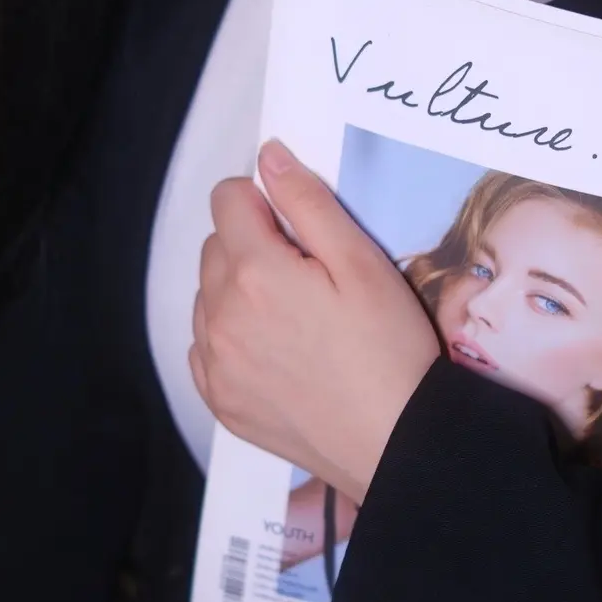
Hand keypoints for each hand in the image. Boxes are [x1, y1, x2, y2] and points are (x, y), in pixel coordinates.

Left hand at [191, 140, 438, 501]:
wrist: (395, 443)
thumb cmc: (389, 351)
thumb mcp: (361, 264)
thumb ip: (308, 203)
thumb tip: (269, 158)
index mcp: (255, 272)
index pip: (227, 199)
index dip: (265, 201)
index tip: (299, 228)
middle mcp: (221, 315)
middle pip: (216, 246)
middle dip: (253, 246)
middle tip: (310, 277)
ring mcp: (216, 361)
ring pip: (207, 296)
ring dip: (239, 292)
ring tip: (298, 320)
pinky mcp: (220, 398)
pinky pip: (206, 346)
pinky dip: (231, 337)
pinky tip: (278, 350)